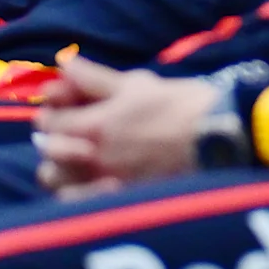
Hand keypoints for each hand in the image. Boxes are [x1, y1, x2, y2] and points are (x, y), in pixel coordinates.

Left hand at [33, 59, 218, 198]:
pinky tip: (90, 182)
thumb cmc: (181, 104)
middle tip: (69, 130)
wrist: (220, 138)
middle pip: (50, 153)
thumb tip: (65, 64)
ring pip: (60, 184)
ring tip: (77, 158)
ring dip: (60, 168)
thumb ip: (94, 78)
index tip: (64, 104)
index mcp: (95, 126)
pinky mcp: (126, 201)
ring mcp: (109, 184)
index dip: (52, 109)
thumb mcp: (137, 83)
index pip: (48, 122)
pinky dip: (78, 194)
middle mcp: (96, 159)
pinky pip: (84, 205)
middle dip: (54, 138)